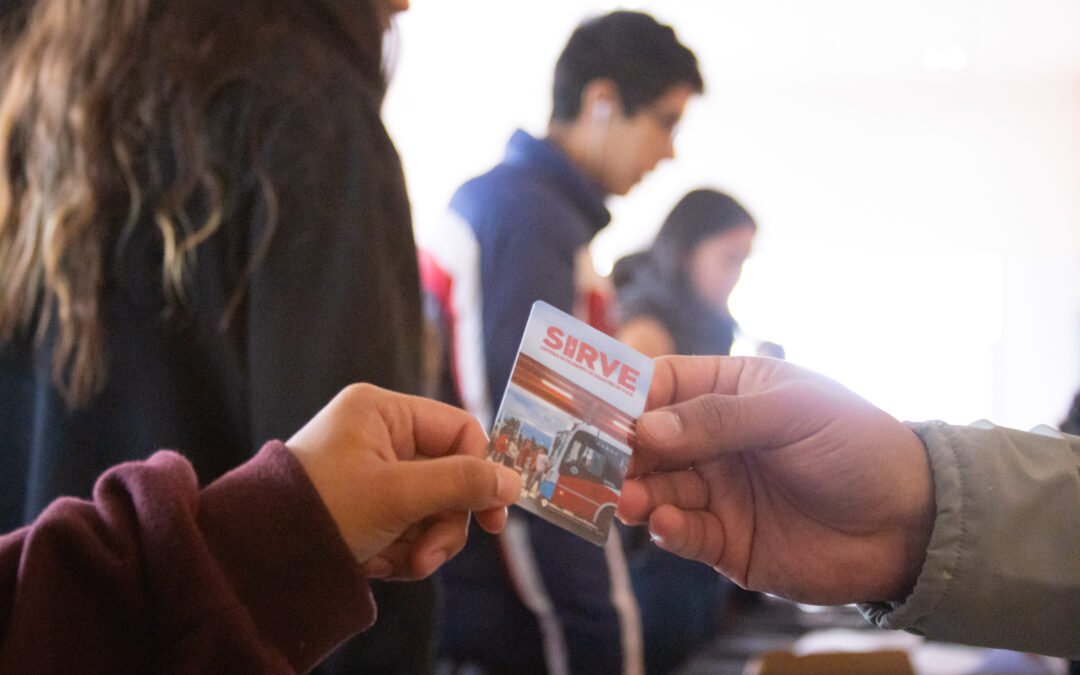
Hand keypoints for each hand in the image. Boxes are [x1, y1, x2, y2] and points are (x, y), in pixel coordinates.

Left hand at [287, 384, 520, 580]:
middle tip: (428, 554)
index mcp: (382, 411)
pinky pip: (406, 524)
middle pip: (448, 474)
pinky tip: (377, 564)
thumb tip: (514, 481)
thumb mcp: (398, 495)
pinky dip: (400, 549)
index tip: (492, 517)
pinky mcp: (365, 505)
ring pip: (430, 506)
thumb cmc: (323, 509)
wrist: (258, 558)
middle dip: (442, 521)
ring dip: (422, 542)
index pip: (459, 431)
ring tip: (397, 564)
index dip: (480, 471)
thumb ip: (460, 483)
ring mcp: (372, 471)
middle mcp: (378, 434)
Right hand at [617, 356, 934, 603]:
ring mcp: (718, 491)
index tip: (592, 405)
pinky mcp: (726, 541)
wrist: (911, 524)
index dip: (627, 392)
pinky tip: (666, 524)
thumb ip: (719, 419)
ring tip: (627, 499)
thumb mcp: (793, 413)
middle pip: (648, 441)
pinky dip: (668, 529)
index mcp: (731, 393)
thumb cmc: (858, 446)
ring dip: (635, 492)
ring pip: (657, 488)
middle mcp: (715, 441)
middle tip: (592, 461)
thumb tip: (645, 427)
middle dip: (619, 450)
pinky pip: (684, 532)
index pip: (663, 384)